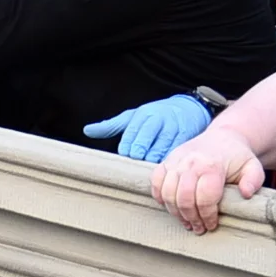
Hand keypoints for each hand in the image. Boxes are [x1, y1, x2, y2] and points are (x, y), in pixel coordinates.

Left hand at [85, 93, 211, 162]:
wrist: (189, 108)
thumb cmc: (155, 115)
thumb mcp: (132, 116)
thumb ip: (111, 126)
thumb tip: (86, 130)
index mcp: (142, 114)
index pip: (129, 136)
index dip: (127, 149)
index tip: (126, 156)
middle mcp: (157, 120)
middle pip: (143, 144)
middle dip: (138, 155)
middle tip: (137, 162)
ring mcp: (172, 129)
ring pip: (158, 151)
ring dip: (151, 161)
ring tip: (148, 168)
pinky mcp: (185, 138)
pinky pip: (174, 154)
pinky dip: (167, 162)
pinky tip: (163, 167)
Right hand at [151, 123, 265, 233]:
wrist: (223, 138)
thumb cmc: (237, 157)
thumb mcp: (253, 167)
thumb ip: (254, 180)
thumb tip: (246, 193)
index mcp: (212, 165)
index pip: (204, 198)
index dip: (207, 216)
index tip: (212, 225)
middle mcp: (191, 162)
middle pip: (184, 198)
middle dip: (191, 218)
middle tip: (199, 228)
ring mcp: (176, 160)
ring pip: (168, 193)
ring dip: (175, 212)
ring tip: (186, 221)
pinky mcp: (167, 161)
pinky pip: (155, 182)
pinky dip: (160, 196)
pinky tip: (170, 206)